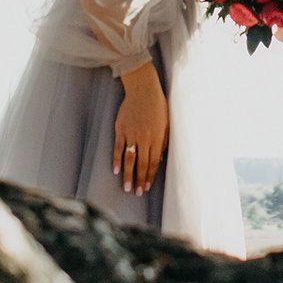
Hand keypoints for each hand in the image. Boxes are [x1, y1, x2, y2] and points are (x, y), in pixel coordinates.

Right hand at [113, 61, 168, 193]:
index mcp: (157, 138)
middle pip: (142, 164)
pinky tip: (115, 170)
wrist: (143, 89)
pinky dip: (116, 159)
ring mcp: (131, 133)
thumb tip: (159, 158)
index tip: (147, 187)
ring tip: (126, 187)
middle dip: (140, 180)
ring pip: (129, 159)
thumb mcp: (167, 123)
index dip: (150, 176)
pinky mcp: (120, 128)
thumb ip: (164, 141)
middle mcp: (144, 138)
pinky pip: (118, 147)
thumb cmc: (158, 105)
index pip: (153, 162)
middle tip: (137, 192)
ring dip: (128, 174)